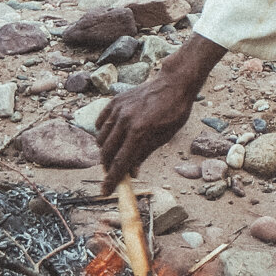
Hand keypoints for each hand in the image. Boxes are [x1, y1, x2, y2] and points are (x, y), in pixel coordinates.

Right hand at [96, 33, 225, 192]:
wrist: (173, 84)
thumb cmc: (173, 112)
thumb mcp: (164, 137)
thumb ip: (144, 154)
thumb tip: (131, 172)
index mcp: (140, 132)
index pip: (120, 163)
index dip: (112, 179)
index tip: (105, 191)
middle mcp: (125, 121)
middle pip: (107, 153)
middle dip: (107, 167)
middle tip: (113, 172)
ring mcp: (118, 110)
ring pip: (101, 138)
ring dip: (105, 151)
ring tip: (114, 155)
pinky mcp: (115, 101)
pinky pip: (101, 122)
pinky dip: (102, 132)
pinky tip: (111, 136)